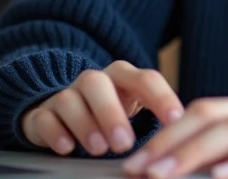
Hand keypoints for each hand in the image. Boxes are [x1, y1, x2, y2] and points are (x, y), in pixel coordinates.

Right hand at [21, 61, 183, 156]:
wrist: (64, 112)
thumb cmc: (112, 113)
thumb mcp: (134, 110)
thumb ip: (157, 120)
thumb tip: (184, 141)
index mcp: (124, 78)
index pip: (145, 79)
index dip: (162, 97)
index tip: (176, 120)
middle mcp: (94, 81)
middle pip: (99, 83)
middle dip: (112, 112)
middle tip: (125, 143)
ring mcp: (66, 95)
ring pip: (70, 98)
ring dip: (86, 124)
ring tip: (100, 149)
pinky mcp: (43, 113)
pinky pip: (45, 117)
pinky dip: (55, 132)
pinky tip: (67, 148)